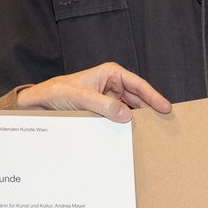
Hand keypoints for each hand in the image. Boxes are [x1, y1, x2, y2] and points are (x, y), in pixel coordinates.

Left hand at [17, 62, 171, 122]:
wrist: (42, 103)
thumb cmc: (58, 92)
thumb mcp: (79, 98)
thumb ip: (103, 105)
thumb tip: (126, 114)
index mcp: (111, 73)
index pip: (138, 85)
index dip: (153, 96)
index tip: (165, 108)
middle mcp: (114, 84)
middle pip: (139, 98)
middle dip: (151, 109)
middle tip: (165, 124)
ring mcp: (110, 97)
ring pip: (132, 109)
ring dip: (140, 119)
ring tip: (154, 132)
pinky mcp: (105, 110)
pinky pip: (121, 117)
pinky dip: (128, 125)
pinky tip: (135, 134)